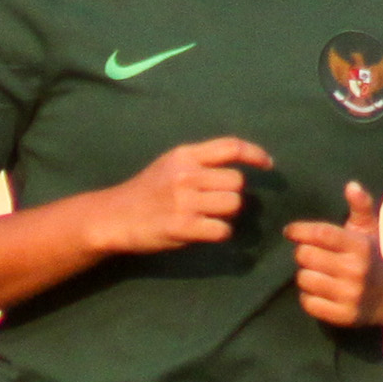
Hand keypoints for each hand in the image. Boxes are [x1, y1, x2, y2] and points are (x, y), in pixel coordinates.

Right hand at [84, 137, 265, 256]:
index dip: (255, 155)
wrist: (114, 216)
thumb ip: (200, 162)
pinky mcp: (183, 227)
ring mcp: (185, 201)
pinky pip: (222, 230)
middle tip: (218, 203)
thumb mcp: (170, 165)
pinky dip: (220, 234)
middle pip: (237, 182)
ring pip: (233, 205)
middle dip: (234, 194)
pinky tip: (206, 233)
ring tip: (209, 217)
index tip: (268, 166)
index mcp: (185, 155)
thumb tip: (240, 169)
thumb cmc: (147, 191)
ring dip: (228, 215)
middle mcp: (186, 175)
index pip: (231, 147)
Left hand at [287, 181, 382, 327]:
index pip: (321, 234)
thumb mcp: (370, 229)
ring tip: (316, 272)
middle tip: (308, 254)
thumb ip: (360, 206)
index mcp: (360, 247)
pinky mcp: (344, 316)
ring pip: (304, 279)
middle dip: (302, 253)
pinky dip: (308, 296)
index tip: (289, 231)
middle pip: (306, 257)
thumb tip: (351, 185)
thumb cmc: (372, 256)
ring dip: (305, 274)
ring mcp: (349, 296)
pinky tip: (318, 290)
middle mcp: (355, 271)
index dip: (300, 230)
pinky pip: (308, 303)